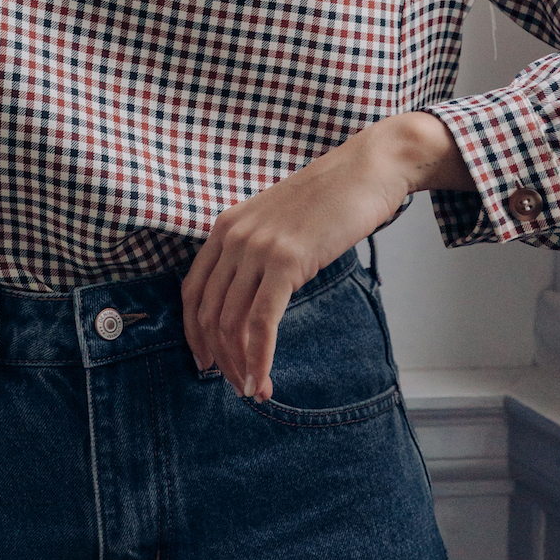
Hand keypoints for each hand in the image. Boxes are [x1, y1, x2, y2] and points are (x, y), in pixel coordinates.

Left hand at [181, 112, 474, 399]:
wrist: (367, 170)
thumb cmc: (331, 198)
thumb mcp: (278, 222)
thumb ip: (257, 251)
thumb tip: (252, 297)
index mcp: (225, 227)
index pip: (192, 291)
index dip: (194, 333)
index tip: (206, 360)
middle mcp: (233, 237)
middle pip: (208, 313)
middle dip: (218, 357)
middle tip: (234, 384)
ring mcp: (257, 248)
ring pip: (231, 324)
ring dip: (239, 366)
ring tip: (252, 390)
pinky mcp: (285, 261)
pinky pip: (261, 323)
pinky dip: (259, 358)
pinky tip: (264, 381)